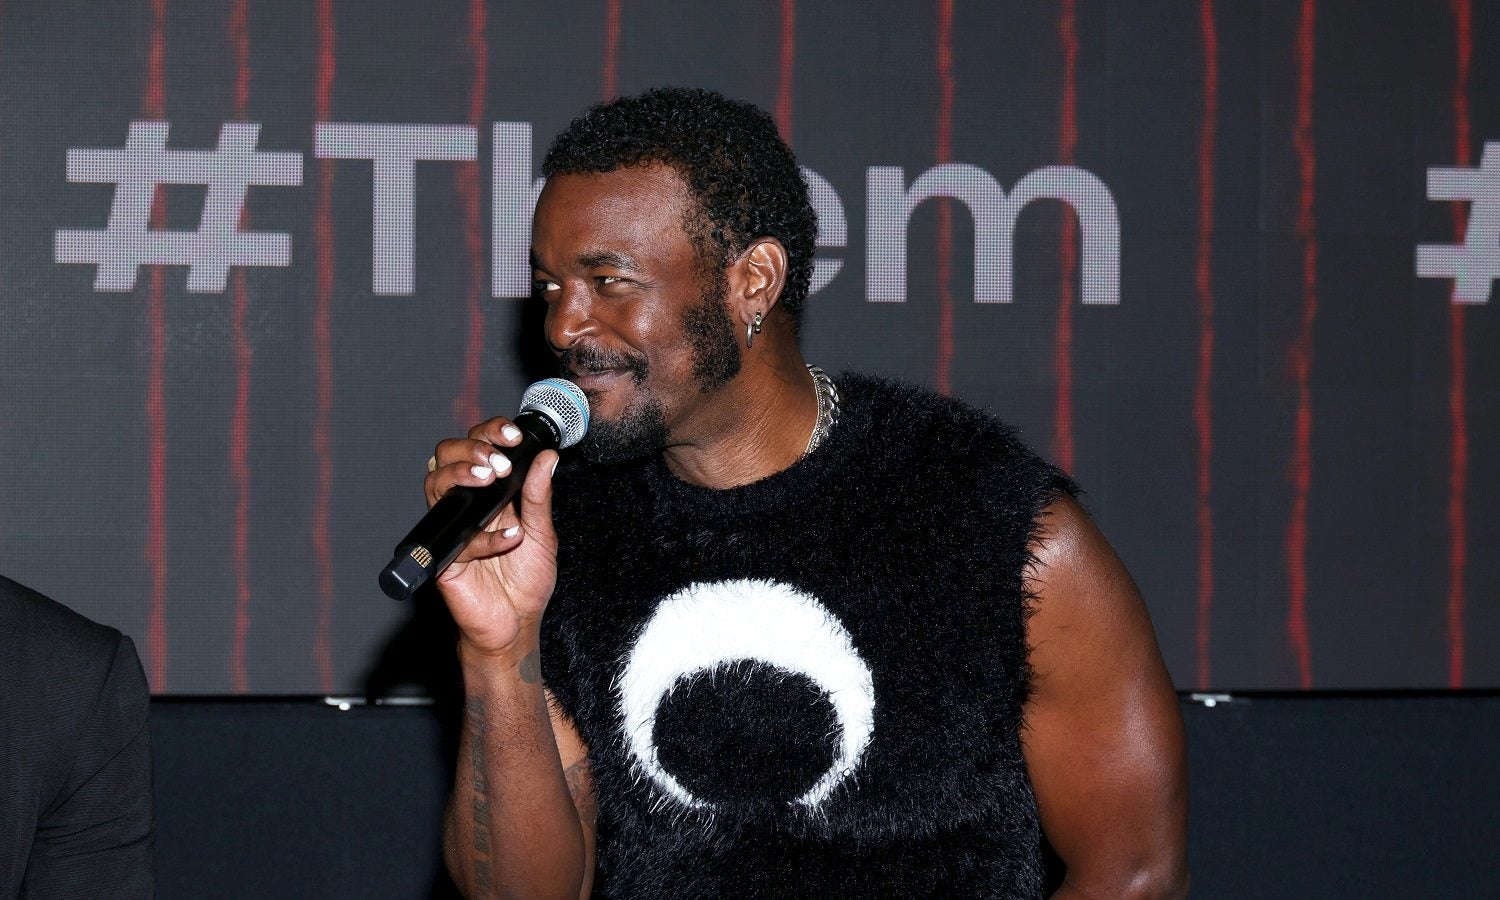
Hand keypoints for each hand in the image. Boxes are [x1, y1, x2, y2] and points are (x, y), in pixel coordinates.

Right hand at [424, 416, 560, 657]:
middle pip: (445, 456)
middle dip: (470, 449)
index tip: (512, 435)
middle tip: (497, 463)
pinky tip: (509, 540)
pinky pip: (458, 538)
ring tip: (490, 480)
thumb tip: (547, 457)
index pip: (478, 448)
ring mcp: (452, 529)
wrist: (516, 625)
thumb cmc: (526, 581)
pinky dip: (487, 538)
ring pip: (434, 484)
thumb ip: (540, 496)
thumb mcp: (543, 533)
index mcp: (489, 494)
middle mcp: (465, 506)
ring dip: (462, 475)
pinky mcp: (445, 558)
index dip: (489, 433)